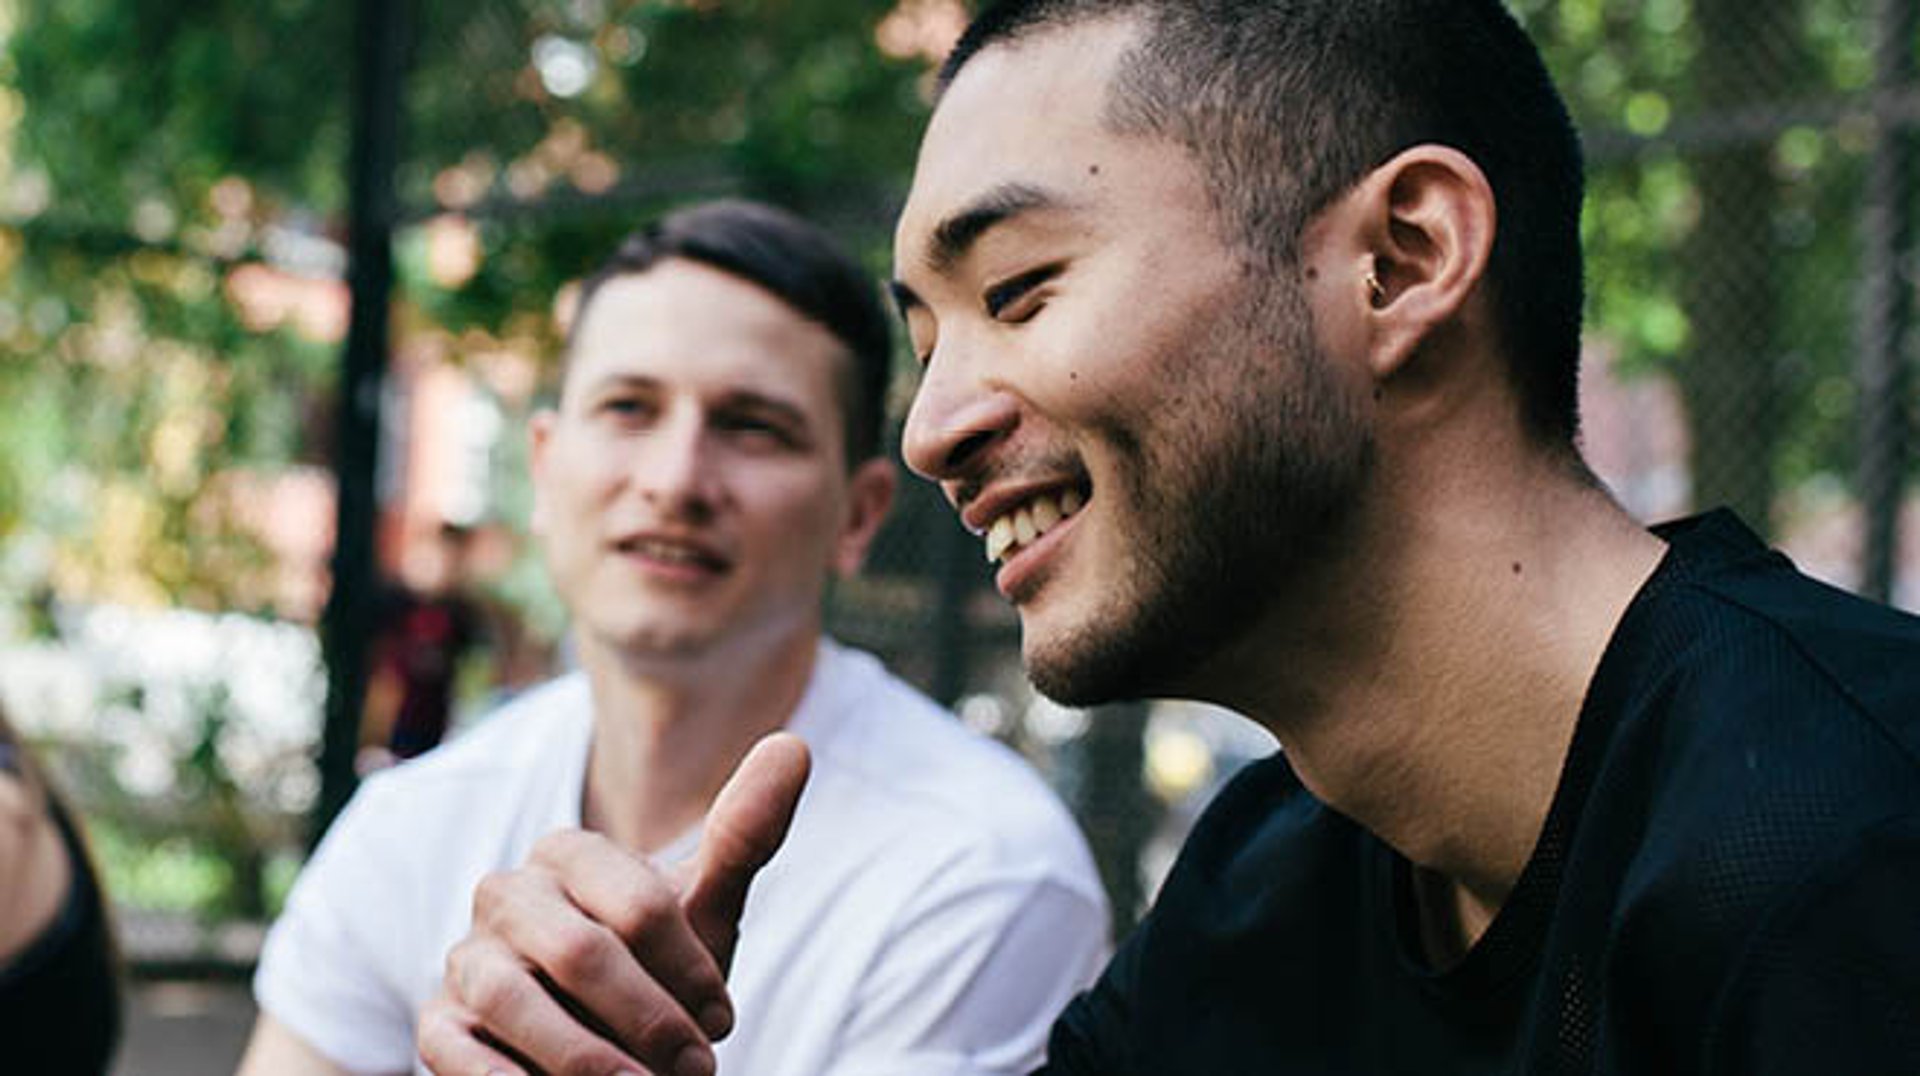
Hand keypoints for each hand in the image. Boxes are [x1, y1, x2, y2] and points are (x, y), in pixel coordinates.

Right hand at [417, 733, 810, 1075]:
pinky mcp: (439, 1025)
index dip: (688, 967)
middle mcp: (506, 894)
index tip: (722, 1018)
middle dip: (649, 1019)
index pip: (635, 901)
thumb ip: (743, 835)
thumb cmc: (658, 971)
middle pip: (579, 952)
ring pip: (515, 1000)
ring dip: (590, 1062)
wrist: (608, 1043)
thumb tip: (792, 745)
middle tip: (698, 1068)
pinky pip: (458, 1053)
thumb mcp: (705, 910)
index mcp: (568, 852)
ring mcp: (465, 958)